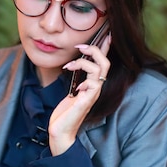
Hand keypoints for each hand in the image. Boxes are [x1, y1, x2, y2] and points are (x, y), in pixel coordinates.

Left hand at [51, 33, 111, 153]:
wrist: (60, 132)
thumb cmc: (64, 114)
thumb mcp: (71, 92)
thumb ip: (76, 80)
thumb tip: (73, 65)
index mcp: (92, 86)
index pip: (103, 63)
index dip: (105, 49)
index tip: (105, 34)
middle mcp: (95, 90)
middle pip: (105, 64)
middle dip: (95, 51)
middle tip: (80, 46)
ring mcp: (91, 96)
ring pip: (99, 71)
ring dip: (83, 63)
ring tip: (69, 65)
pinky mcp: (85, 103)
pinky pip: (93, 87)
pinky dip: (85, 82)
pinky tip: (76, 87)